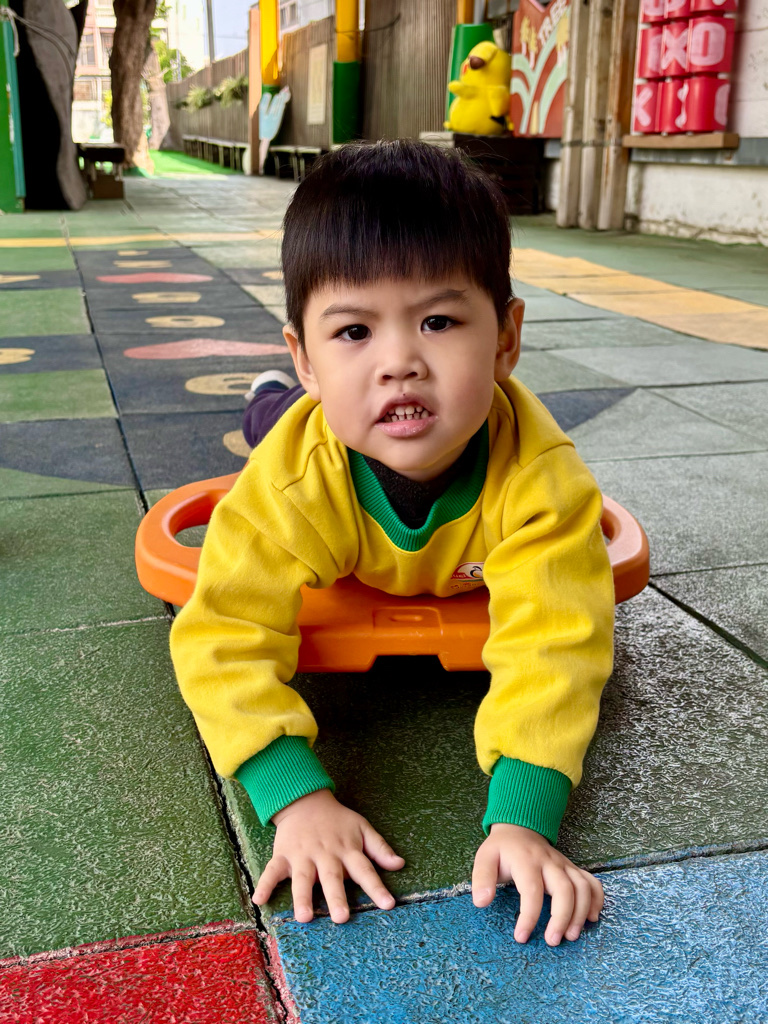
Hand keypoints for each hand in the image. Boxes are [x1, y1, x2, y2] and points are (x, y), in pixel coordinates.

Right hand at [252, 789, 404, 923]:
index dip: (377, 887)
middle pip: (331, 878)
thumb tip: (400, 864)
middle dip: (336, 897)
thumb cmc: (337, 820)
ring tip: (305, 918)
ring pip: (302, 878)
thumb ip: (379, 847)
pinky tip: (259, 900)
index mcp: (346, 849)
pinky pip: (272, 870)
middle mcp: (325, 854)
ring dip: (303, 897)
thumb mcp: (361, 828)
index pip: (365, 870)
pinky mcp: (282, 855)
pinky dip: (265, 884)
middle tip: (341, 918)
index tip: (389, 905)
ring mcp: (302, 855)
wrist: (305, 800)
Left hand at [472, 823, 602, 945]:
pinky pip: (592, 881)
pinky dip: (597, 899)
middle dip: (562, 917)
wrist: (519, 827)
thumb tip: (481, 902)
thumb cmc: (502, 849)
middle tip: (553, 941)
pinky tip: (591, 918)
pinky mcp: (573, 868)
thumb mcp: (485, 858)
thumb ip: (482, 879)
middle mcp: (549, 862)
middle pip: (565, 889)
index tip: (521, 937)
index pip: (531, 890)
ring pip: (582, 887)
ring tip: (571, 935)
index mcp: (526, 860)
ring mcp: (564, 865)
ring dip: (580, 912)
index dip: (529, 916)